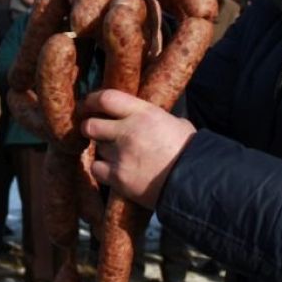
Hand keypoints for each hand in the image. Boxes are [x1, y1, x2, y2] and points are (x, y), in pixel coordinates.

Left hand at [80, 89, 195, 207]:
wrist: (195, 182)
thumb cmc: (191, 152)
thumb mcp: (177, 124)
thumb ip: (157, 119)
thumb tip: (153, 118)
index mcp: (144, 113)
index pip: (107, 98)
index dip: (92, 100)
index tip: (86, 104)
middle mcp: (128, 131)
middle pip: (91, 125)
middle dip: (89, 128)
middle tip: (92, 130)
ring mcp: (121, 155)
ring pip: (97, 148)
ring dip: (104, 151)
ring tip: (119, 156)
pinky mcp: (118, 177)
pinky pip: (96, 169)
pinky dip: (101, 170)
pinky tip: (113, 171)